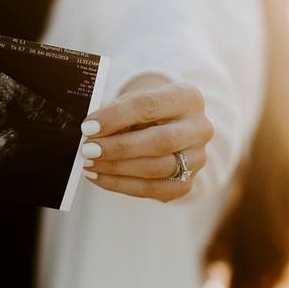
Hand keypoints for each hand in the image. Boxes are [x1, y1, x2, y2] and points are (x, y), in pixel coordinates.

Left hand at [79, 77, 212, 201]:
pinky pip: (153, 190)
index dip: (116, 117)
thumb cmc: (145, 110)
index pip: (149, 106)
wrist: (167, 126)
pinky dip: (121, 185)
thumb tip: (90, 132)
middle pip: (160, 141)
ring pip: (157, 169)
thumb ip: (116, 113)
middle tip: (88, 150)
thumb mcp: (133, 101)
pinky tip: (99, 178)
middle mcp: (200, 128)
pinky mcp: (187, 183)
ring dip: (118, 168)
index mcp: (188, 97)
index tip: (88, 126)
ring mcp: (198, 159)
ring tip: (89, 165)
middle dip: (119, 148)